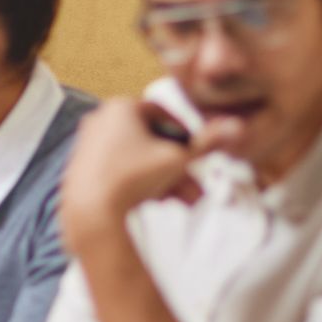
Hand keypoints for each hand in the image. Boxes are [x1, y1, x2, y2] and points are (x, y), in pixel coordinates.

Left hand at [58, 99, 240, 254]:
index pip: (164, 114)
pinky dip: (141, 183)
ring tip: (185, 201)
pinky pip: (120, 171)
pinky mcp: (83, 170)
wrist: (92, 213)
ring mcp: (88, 146)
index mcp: (121, 107)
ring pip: (139, 159)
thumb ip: (207, 143)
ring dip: (166, 179)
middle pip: (152, 141)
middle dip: (179, 166)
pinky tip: (159, 201)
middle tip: (196, 187)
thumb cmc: (133, 179)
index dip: (186, 134)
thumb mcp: (178, 159)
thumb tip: (237, 127)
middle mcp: (100, 120)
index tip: (197, 153)